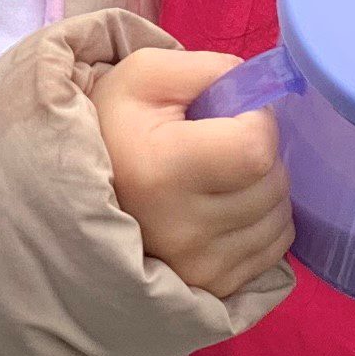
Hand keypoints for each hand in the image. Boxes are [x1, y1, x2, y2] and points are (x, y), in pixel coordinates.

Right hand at [93, 47, 290, 299]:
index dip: (256, 120)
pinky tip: (228, 206)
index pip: (256, 148)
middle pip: (273, 183)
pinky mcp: (214, 286)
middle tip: (222, 144)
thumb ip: (211, 69)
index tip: (230, 113)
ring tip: (222, 176)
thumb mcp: (146, 74)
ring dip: (265, 187)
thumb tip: (264, 92)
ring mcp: (199, 265)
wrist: (74, 186)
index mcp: (162, 170)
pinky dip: (263, 221)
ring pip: (279, 216)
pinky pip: (275, 248)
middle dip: (262, 152)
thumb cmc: (116, 122)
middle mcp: (181, 228)